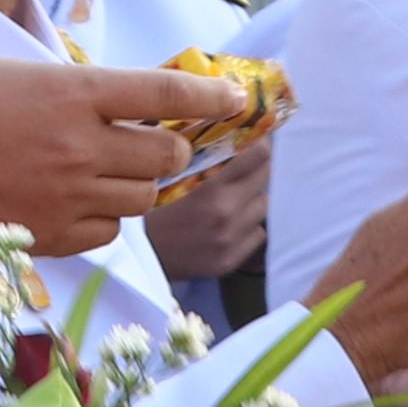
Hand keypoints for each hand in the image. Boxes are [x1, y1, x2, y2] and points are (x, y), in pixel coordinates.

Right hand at [0, 64, 221, 277]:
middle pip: (167, 154)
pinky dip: (108, 218)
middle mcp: (81, 145)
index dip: (212, 96)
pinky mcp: (50, 235)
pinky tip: (82, 202)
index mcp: (72, 92)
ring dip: (139, 182)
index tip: (235, 97)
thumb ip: (69, 88)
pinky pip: (110, 232)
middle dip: (168, 145)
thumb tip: (113, 100)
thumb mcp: (11, 72)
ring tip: (109, 170)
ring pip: (144, 197)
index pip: (167, 94)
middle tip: (150, 139)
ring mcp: (68, 195)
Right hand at [146, 139, 272, 282]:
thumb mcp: (177, 180)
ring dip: (254, 204)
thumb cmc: (154, 211)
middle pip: (268, 183)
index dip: (262, 149)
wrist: (139, 255)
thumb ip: (211, 167)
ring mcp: (231, 240)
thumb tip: (241, 146)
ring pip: (265, 211)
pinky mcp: (231, 261)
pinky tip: (231, 229)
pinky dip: (249, 230)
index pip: (258, 157)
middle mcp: (226, 214)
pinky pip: (257, 236)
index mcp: (212, 191)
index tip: (259, 147)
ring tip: (236, 205)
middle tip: (249, 174)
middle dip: (260, 175)